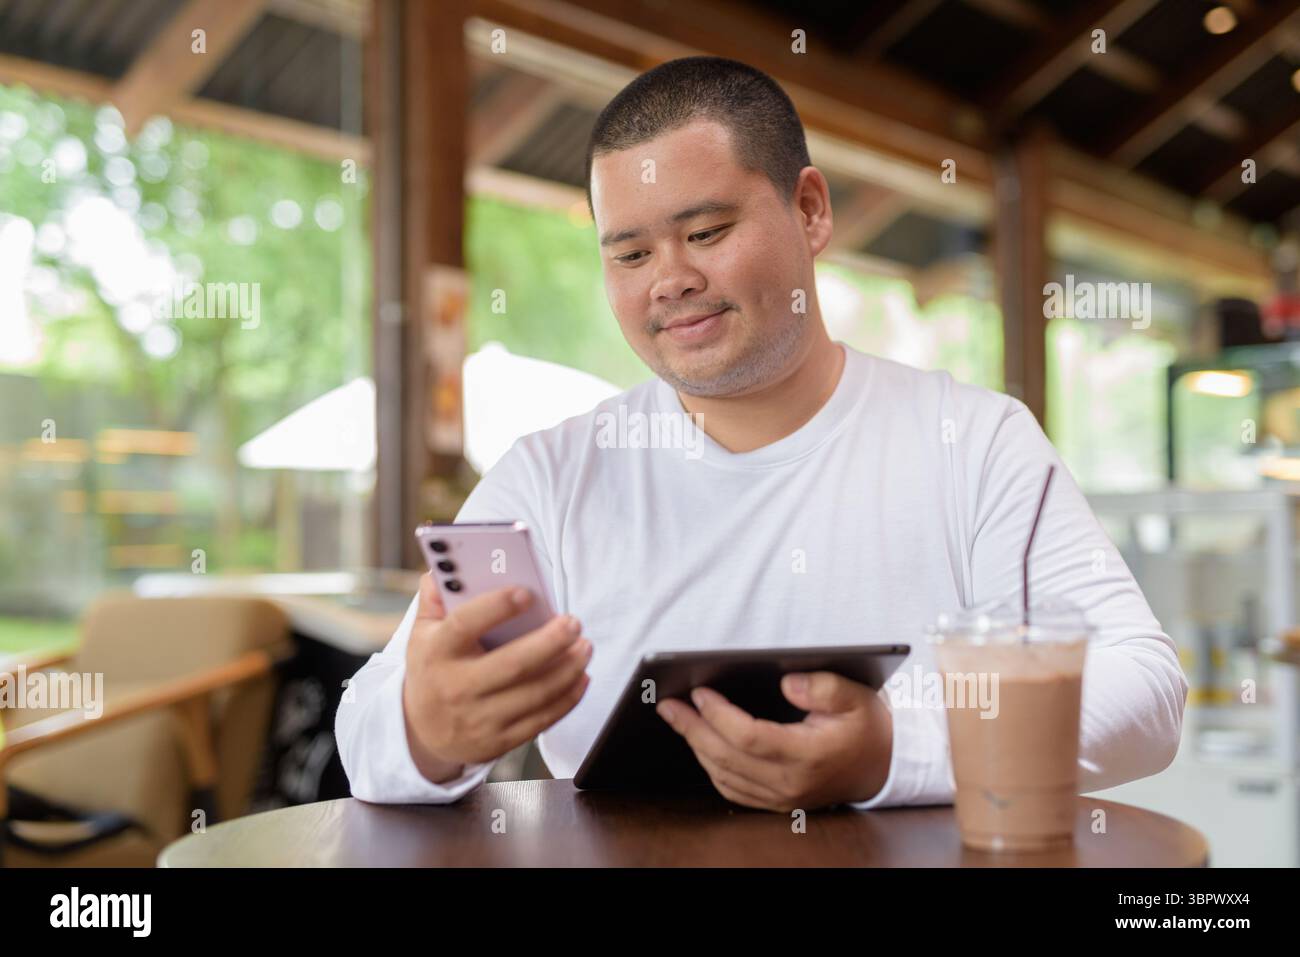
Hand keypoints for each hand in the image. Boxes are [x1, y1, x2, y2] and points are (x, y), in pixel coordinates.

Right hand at [402, 573, 591, 781]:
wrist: (422, 733)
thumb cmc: (432, 669)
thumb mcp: (422, 633)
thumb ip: (435, 597)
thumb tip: (447, 566)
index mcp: (437, 652)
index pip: (465, 624)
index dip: (496, 606)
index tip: (526, 592)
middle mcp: (457, 688)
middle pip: (513, 664)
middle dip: (550, 641)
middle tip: (573, 622)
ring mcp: (479, 719)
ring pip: (535, 694)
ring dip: (568, 668)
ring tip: (585, 646)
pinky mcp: (499, 741)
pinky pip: (542, 719)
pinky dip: (568, 697)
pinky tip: (581, 675)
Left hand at [656, 671, 892, 811]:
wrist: (884, 766)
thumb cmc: (867, 727)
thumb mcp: (855, 696)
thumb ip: (822, 687)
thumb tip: (786, 682)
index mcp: (808, 755)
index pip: (750, 737)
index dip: (719, 715)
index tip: (699, 693)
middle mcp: (791, 782)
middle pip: (727, 757)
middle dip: (693, 729)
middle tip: (668, 705)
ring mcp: (782, 797)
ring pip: (724, 776)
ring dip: (697, 747)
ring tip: (677, 719)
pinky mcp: (778, 802)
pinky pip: (733, 790)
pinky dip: (711, 767)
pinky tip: (700, 745)